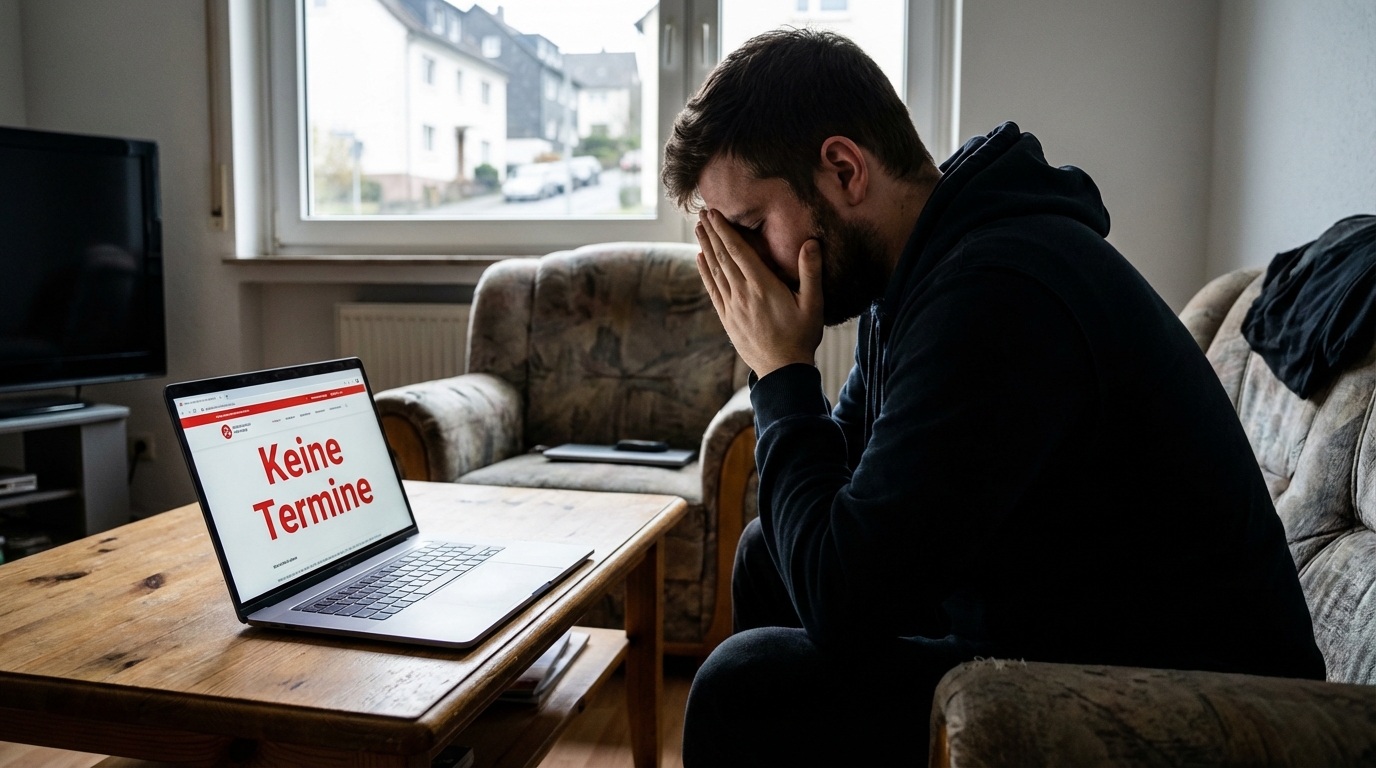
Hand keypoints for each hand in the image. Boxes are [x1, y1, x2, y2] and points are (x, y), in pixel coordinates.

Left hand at [695, 209, 823, 377]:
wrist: (782, 371)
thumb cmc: (801, 336)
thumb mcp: (814, 304)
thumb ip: (811, 272)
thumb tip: (811, 242)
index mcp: (763, 286)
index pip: (738, 251)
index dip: (725, 230)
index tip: (715, 213)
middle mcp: (743, 293)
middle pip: (722, 257)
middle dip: (712, 233)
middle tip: (702, 212)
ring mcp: (732, 306)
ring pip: (714, 271)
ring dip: (705, 247)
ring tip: (698, 229)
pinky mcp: (727, 318)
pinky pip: (712, 290)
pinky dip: (704, 272)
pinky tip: (700, 259)